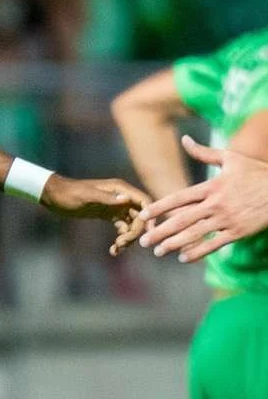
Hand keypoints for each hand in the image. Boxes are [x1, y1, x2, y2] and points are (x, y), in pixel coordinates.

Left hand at [40, 175, 149, 254]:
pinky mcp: (108, 215)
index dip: (149, 217)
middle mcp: (121, 197)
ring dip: (128, 238)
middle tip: (122, 243)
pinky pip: (122, 228)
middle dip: (135, 232)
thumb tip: (127, 199)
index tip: (148, 232)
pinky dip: (121, 239)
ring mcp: (116, 206)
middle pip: (140, 217)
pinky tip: (114, 250)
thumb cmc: (69, 194)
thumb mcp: (87, 196)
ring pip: (131, 225)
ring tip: (117, 248)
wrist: (54, 196)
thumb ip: (107, 198)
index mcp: (120, 189)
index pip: (144, 202)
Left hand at [137, 136, 267, 262]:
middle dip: (160, 232)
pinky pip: (214, 244)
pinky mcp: (239, 232)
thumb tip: (184, 140)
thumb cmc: (257, 172)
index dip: (159, 207)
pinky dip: (198, 252)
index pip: (178, 198)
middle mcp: (216, 204)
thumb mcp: (231, 158)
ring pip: (195, 234)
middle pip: (182, 220)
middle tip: (143, 241)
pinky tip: (183, 258)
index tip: (143, 215)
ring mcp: (227, 219)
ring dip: (174, 244)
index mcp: (212, 186)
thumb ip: (204, 152)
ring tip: (158, 251)